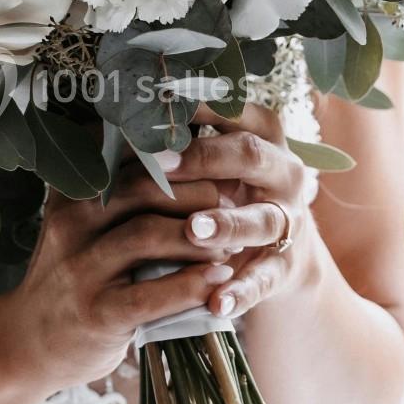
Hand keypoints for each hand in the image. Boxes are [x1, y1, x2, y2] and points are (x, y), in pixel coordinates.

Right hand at [0, 170, 236, 391]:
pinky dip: (193, 284)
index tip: (217, 160)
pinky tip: (220, 281)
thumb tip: (193, 156)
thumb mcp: (83, 225)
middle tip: (233, 204)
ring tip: (231, 243)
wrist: (28, 342)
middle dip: (198, 192)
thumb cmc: (75, 274)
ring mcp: (80, 268)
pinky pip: (153, 293)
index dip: (180, 154)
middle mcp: (71, 222)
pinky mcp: (97, 312)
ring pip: (148, 235)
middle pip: (144, 188)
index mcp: (72, 191)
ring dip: (201, 237)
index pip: (129, 154)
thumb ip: (121, 193)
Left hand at [160, 104, 322, 319]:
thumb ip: (180, 140)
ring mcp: (287, 220)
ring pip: (262, 219)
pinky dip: (241, 291)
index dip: (197, 107)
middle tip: (161, 164)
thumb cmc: (225, 193)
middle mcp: (282, 173)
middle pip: (249, 156)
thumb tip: (116, 115)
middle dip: (205, 159)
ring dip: (227, 224)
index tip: (155, 102)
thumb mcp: (212, 163)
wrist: (274, 256)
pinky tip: (216, 302)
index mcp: (262, 136)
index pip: (234, 111)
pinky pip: (265, 278)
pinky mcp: (284, 266)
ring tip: (194, 231)